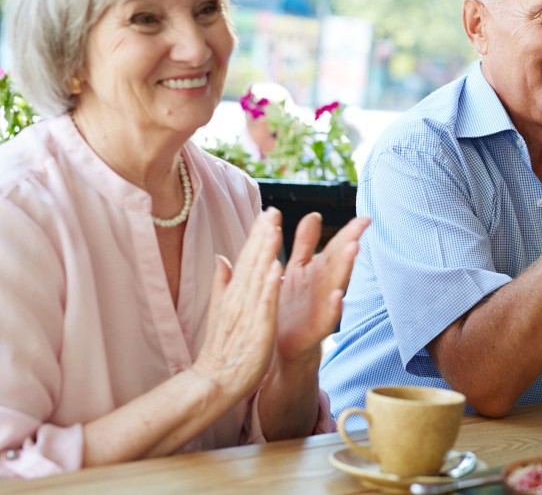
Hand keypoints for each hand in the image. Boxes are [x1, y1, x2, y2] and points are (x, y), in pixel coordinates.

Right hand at [191, 208, 284, 396]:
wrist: (214, 382)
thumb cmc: (223, 348)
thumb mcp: (222, 310)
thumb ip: (222, 282)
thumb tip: (220, 257)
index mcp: (235, 293)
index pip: (247, 258)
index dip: (257, 235)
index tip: (268, 212)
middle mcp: (239, 298)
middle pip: (251, 261)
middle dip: (262, 235)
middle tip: (273, 209)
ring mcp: (247, 312)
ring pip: (258, 277)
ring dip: (266, 252)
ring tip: (275, 228)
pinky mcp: (257, 329)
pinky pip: (264, 304)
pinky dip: (269, 286)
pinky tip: (277, 268)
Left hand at [275, 213, 370, 362]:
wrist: (279, 347)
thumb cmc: (289, 308)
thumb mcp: (296, 270)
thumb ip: (305, 243)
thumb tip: (314, 215)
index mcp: (318, 271)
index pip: (336, 247)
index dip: (350, 232)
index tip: (365, 218)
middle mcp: (324, 286)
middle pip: (339, 262)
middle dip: (350, 244)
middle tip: (362, 228)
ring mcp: (322, 307)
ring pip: (337, 284)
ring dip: (346, 267)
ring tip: (354, 249)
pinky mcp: (315, 329)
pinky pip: (327, 318)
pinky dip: (333, 307)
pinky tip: (338, 296)